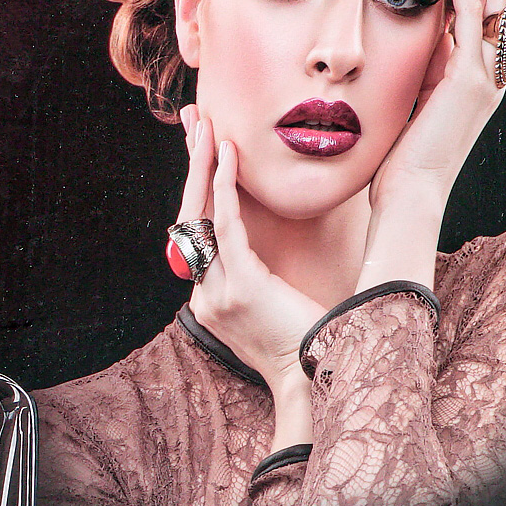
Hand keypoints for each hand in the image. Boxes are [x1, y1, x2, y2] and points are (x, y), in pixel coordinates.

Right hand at [177, 105, 325, 446]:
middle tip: (195, 123)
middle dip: (193, 166)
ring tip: (209, 127)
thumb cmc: (309, 346)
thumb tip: (270, 253)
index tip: (203, 151)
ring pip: (202, 215)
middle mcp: (204, 294)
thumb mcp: (276, 310)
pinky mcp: (240, 287)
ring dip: (205, 166)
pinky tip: (230, 156)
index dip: (199, 187)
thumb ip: (262, 281)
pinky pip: (227, 226)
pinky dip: (226, 187)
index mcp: (209, 299)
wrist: (316, 382)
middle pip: (189, 216)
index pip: (198, 231)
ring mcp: (217, 292)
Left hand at [362, 0, 505, 286]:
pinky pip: (472, 19)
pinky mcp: (468, 81)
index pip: (482, 9)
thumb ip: (410, 70)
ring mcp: (484, 76)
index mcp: (470, 76)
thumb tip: (393, 40)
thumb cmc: (393, 162)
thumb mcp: (404, 102)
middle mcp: (487, 72)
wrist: (405, 199)